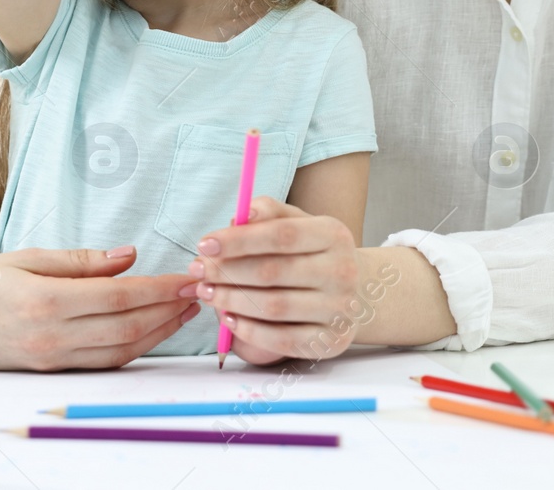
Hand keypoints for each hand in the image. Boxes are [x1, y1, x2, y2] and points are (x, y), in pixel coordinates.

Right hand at [0, 245, 198, 370]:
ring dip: (159, 332)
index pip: (118, 296)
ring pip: (120, 351)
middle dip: (169, 311)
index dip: (159, 288)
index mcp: (44, 301)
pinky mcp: (52, 370)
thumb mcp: (29, 256)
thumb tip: (129, 256)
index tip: (187, 276)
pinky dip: (134, 348)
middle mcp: (51, 337)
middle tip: (199, 291)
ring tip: (185, 310)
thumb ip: (82, 260)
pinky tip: (154, 330)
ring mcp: (52, 359)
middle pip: (126, 328)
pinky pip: (103, 363)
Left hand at [185, 197, 360, 362]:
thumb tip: (240, 215)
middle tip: (198, 271)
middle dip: (226, 272)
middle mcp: (342, 272)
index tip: (205, 244)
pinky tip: (228, 319)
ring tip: (207, 293)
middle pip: (273, 272)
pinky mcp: (330, 342)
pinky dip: (249, 331)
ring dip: (231, 300)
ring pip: (273, 307)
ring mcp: (339, 310)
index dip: (239, 240)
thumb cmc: (314, 253)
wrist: (356, 292)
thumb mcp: (298, 223)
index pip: (281, 235)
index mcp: (333, 235)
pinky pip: (281, 340)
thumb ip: (268, 212)